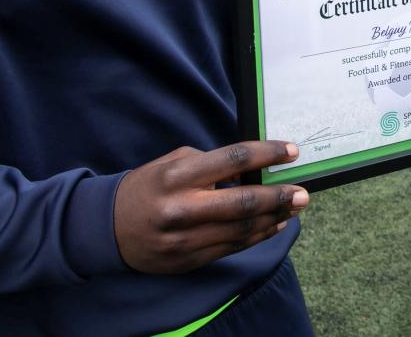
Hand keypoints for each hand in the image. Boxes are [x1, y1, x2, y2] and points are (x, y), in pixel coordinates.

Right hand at [114, 141, 308, 274]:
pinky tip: (274, 225)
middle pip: (244, 202)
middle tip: (303, 192)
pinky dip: (258, 236)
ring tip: (294, 207)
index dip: (267, 154)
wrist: (107, 229)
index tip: (291, 151)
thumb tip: (254, 167)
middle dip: (279, 196)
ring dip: (274, 218)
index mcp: (178, 176)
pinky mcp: (189, 260)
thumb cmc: (146, 188)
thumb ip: (211, 164)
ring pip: (242, 230)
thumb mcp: (173, 164)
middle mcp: (182, 208)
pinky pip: (233, 247)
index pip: (233, 160)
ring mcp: (186, 239)